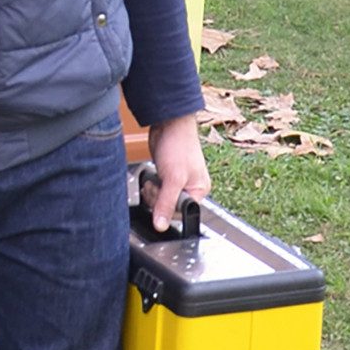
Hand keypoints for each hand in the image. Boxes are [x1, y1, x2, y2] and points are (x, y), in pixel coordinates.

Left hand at [143, 113, 210, 228]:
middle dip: (157, 198)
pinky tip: (151, 177)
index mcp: (199, 191)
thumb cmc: (178, 146)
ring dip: (152, 192)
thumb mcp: (173, 178)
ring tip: (154, 180)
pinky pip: (155, 190)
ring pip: (159, 200)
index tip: (161, 196)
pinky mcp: (165, 176)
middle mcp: (190, 188)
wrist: (168, 124)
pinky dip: (150, 185)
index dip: (167, 208)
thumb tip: (161, 225)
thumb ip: (167, 203)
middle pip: (168, 208)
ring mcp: (177, 182)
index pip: (181, 213)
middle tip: (157, 185)